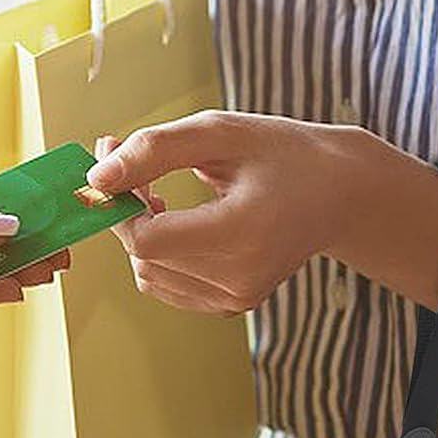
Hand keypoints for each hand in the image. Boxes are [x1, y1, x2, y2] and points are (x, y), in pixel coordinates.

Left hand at [86, 112, 437, 316]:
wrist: (342, 194)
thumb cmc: (284, 154)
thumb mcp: (220, 132)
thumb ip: (153, 150)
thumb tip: (95, 176)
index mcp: (242, 234)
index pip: (146, 239)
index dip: (118, 205)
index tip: (116, 165)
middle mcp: (240, 278)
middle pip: (143, 256)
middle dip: (128, 212)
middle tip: (139, 168)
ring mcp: (238, 298)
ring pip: (148, 274)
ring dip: (142, 233)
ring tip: (163, 195)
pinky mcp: (234, 304)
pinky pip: (168, 285)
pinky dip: (161, 253)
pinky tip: (183, 222)